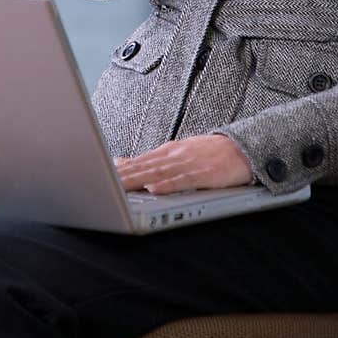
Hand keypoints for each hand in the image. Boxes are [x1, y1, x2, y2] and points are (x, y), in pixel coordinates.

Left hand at [113, 134, 253, 193]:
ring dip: (138, 180)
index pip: (137, 161)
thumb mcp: (176, 153)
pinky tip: (155, 189)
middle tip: (100, 182)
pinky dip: (168, 185)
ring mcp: (188, 164)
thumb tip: (121, 162)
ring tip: (119, 187)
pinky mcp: (204, 174)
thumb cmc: (208, 153)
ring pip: (158, 173)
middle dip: (121, 176)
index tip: (95, 175)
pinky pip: (184, 181)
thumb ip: (149, 159)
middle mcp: (174, 156)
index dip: (116, 170)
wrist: (241, 147)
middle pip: (143, 167)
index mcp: (166, 152)